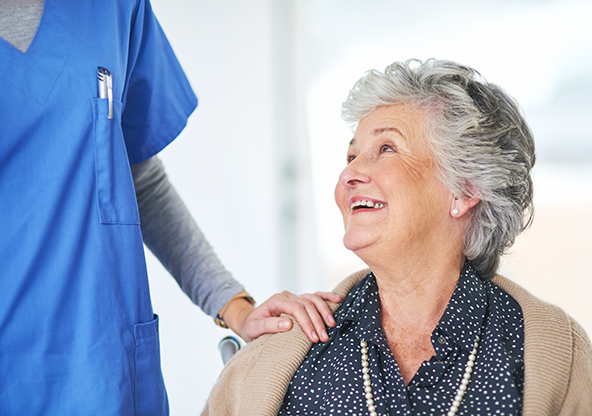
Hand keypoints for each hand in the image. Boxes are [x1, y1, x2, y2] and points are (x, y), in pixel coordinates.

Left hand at [222, 291, 341, 342]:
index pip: (297, 309)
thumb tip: (288, 324)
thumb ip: (269, 325)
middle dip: (317, 321)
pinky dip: (327, 297)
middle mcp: (287, 296)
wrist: (249, 320)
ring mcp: (295, 296)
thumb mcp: (254, 328)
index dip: (307, 323)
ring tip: (332, 325)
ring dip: (325, 311)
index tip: (313, 337)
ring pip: (314, 299)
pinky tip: (338, 300)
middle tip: (324, 337)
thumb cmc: (251, 326)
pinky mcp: (300, 300)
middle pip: (307, 305)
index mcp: (277, 300)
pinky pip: (316, 296)